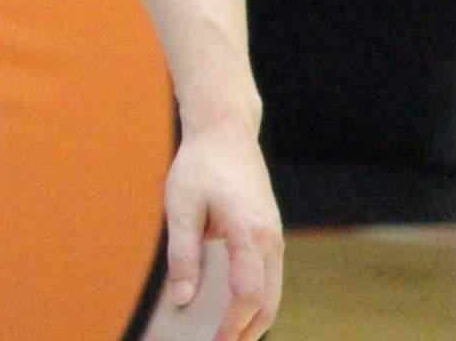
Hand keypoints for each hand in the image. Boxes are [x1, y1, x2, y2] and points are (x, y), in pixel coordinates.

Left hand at [163, 122, 282, 339]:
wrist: (226, 134)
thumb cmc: (199, 167)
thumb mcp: (181, 207)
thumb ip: (183, 254)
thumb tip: (183, 299)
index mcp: (249, 233)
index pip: (248, 293)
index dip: (233, 324)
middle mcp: (270, 241)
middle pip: (267, 302)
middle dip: (246, 332)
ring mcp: (274, 240)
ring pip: (271, 294)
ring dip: (252, 320)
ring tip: (223, 339)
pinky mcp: (270, 237)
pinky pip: (267, 279)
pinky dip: (253, 301)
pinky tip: (228, 313)